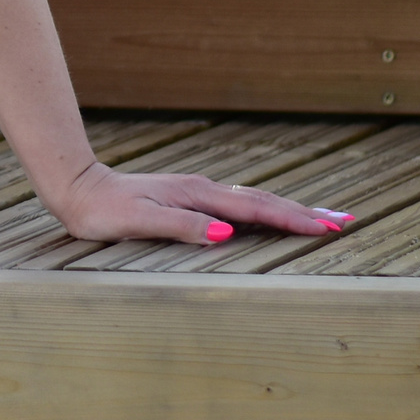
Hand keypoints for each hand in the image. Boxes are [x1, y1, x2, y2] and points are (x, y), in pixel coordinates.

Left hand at [48, 162, 350, 245]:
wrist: (75, 188)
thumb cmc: (102, 211)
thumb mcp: (137, 221)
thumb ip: (180, 226)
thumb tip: (225, 232)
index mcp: (197, 196)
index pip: (256, 210)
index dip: (293, 220)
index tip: (328, 228)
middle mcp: (202, 191)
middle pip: (263, 201)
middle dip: (303, 212)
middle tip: (343, 222)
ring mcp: (196, 193)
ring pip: (253, 200)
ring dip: (287, 210)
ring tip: (320, 217)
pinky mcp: (187, 198)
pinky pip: (237, 204)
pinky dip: (263, 209)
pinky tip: (268, 215)